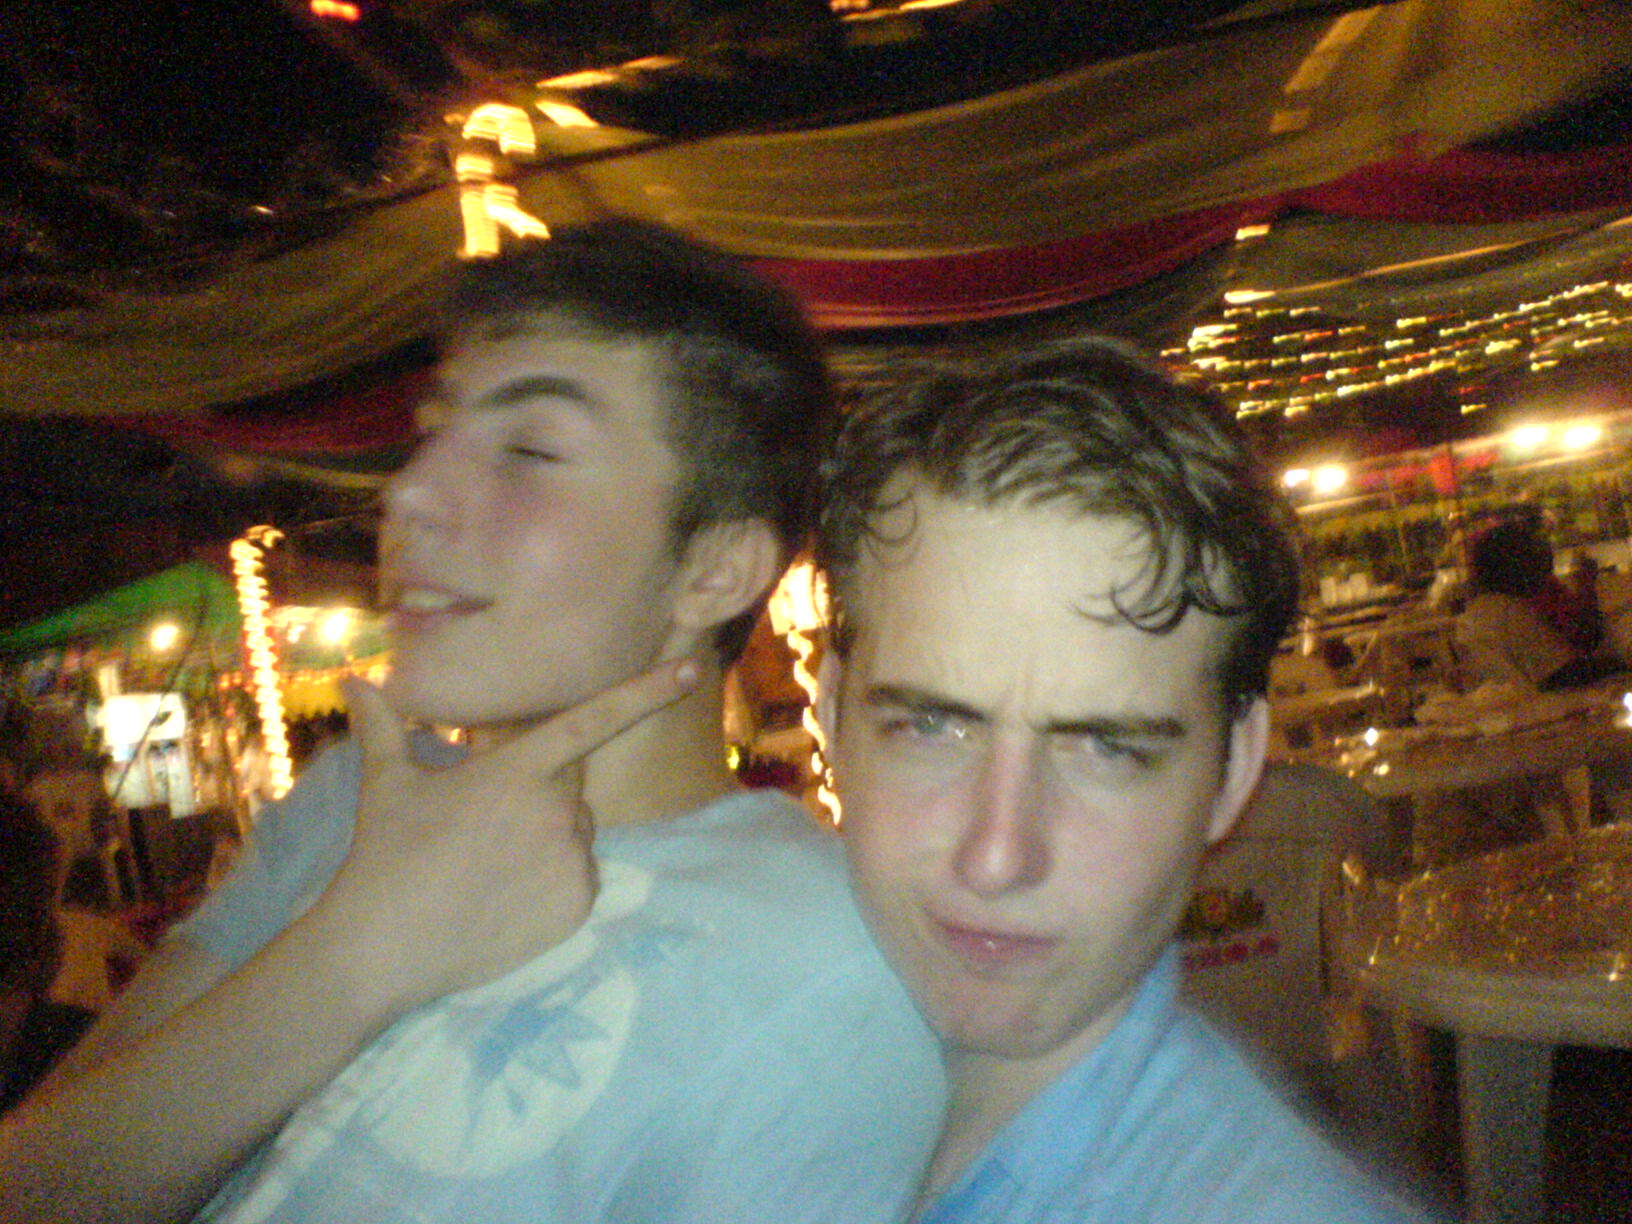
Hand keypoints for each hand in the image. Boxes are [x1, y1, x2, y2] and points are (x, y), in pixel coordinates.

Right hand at [307, 660, 700, 1019]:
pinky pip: (580, 878)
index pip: (592, 719)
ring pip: (576, 833)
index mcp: (518, 771)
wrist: (382, 949)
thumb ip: (384, 725)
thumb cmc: (384, 857)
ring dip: (546, 838)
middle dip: (538, 792)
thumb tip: (353, 679)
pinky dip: (553, 881)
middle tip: (485, 824)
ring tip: (486, 867)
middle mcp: (557, 812)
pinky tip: (505, 895)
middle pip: (570, 785)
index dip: (645, 691)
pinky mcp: (578, 906)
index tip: (691, 670)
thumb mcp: (386, 784)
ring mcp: (572, 862)